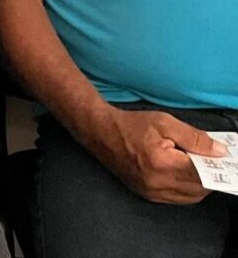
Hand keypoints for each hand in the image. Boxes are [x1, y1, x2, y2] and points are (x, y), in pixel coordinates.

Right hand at [87, 108, 225, 203]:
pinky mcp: (147, 195)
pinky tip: (183, 173)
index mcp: (162, 164)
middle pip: (200, 188)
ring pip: (191, 197)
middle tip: (209, 158)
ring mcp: (151, 192)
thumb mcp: (164, 122)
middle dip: (209, 174)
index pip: (203, 173)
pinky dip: (187, 189)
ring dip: (200, 183)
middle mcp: (157, 183)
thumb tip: (219, 151)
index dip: (216, 165)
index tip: (221, 156)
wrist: (100, 133)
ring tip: (195, 164)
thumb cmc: (131, 124)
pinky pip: (178, 199)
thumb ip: (194, 137)